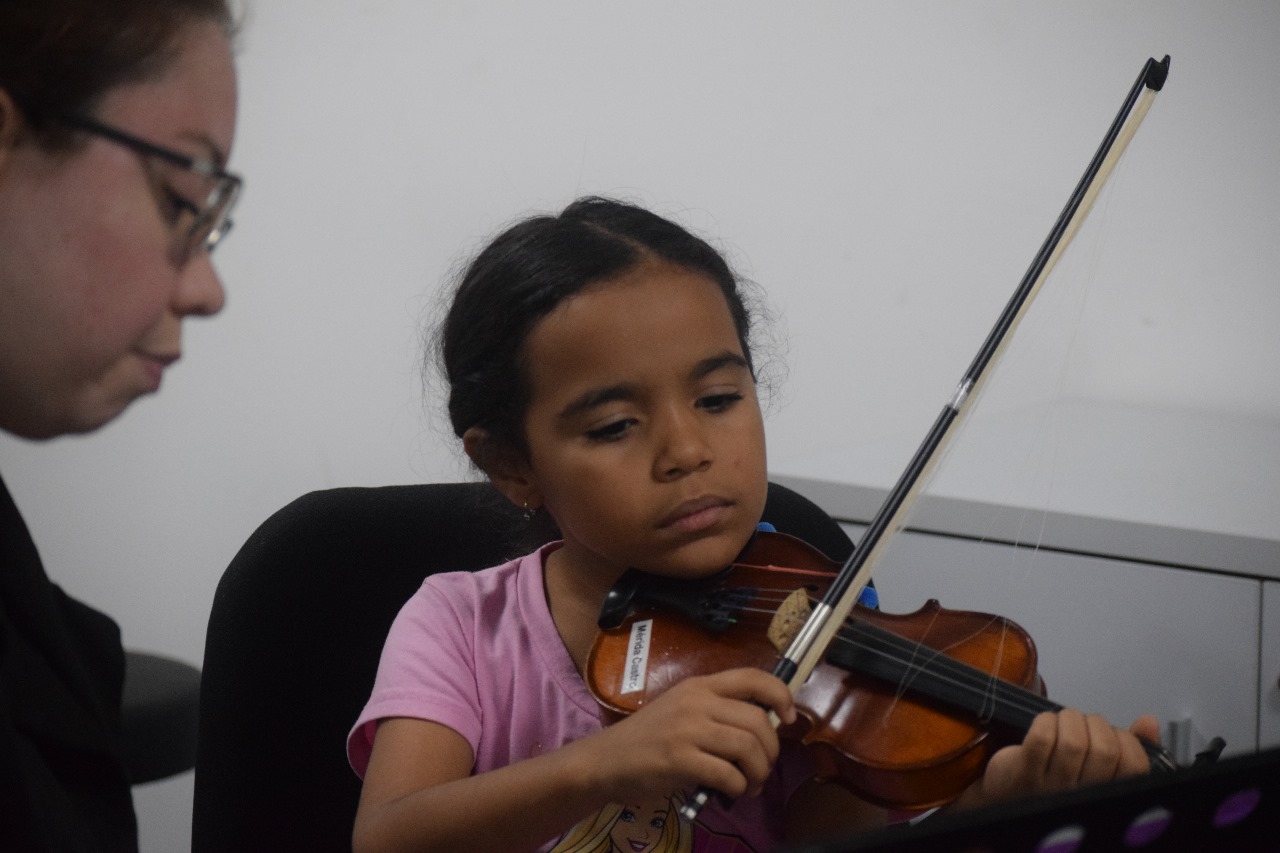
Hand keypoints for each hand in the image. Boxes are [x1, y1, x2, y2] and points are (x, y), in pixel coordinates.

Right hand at [582, 667, 795, 803]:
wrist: (606, 761)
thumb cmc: (648, 738)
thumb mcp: (682, 709)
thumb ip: (717, 711)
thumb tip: (763, 728)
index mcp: (700, 685)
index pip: (753, 677)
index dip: (781, 695)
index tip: (789, 718)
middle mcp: (696, 701)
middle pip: (757, 720)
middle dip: (771, 751)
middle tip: (763, 768)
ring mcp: (687, 730)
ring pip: (748, 746)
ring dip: (759, 772)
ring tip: (751, 784)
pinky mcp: (679, 760)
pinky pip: (728, 774)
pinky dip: (739, 787)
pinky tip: (732, 792)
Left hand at [954, 709, 1159, 808]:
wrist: (1004, 802)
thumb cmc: (1053, 781)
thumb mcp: (1095, 769)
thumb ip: (1128, 748)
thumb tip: (1150, 721)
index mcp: (1105, 795)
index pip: (1134, 764)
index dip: (1127, 739)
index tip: (1112, 735)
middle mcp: (1082, 797)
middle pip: (1104, 749)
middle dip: (1096, 724)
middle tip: (1083, 725)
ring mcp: (1052, 787)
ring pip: (1072, 741)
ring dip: (1068, 719)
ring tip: (1062, 723)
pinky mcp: (1024, 774)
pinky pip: (1041, 738)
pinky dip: (1045, 721)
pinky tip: (1043, 725)